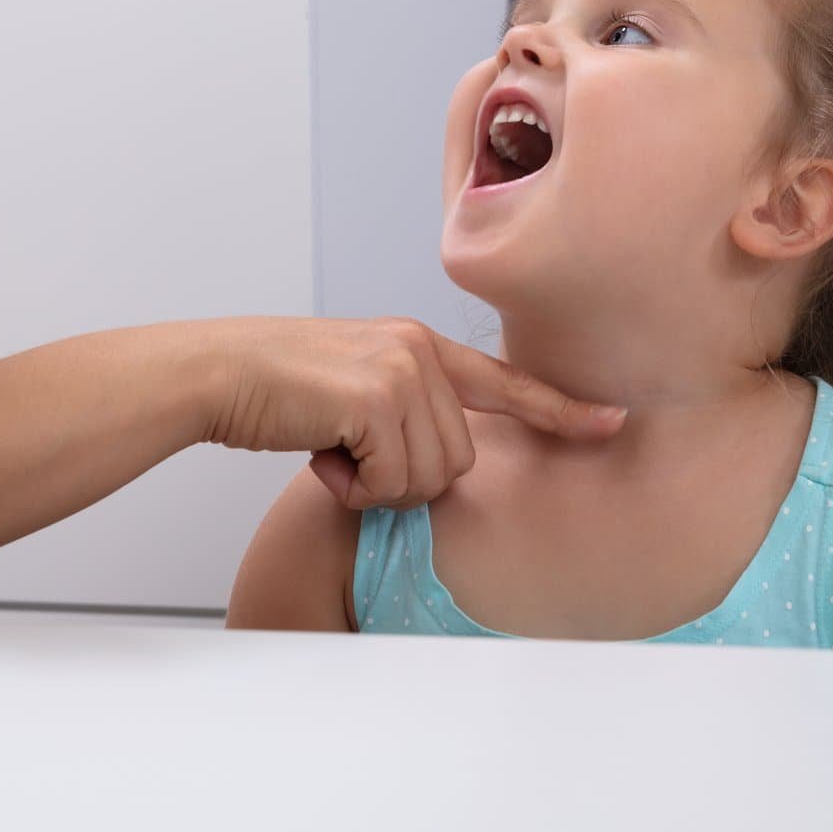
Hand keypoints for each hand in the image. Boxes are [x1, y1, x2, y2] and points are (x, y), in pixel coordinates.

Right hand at [194, 317, 625, 509]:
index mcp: (419, 343)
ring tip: (331, 450)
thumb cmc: (273, 391)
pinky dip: (355, 488)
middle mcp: (420, 349)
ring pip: (431, 475)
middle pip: (458, 458)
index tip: (614, 422)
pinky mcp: (378, 396)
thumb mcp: (352, 387)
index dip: (561, 409)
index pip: (504, 382)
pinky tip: (319, 453)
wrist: (218, 373)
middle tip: (346, 457)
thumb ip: (403, 409)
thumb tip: (434, 466)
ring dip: (377, 486)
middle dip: (403, 479)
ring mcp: (403, 369)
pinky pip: (395, 480)